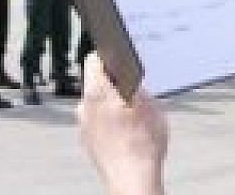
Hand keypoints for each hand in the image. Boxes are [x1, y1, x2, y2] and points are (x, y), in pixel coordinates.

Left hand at [77, 54, 167, 194]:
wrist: (132, 180)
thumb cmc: (142, 144)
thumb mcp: (150, 107)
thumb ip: (138, 87)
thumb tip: (131, 78)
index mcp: (98, 92)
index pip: (94, 59)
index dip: (109, 54)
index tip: (120, 56)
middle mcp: (85, 106)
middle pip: (94, 80)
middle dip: (112, 79)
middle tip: (131, 86)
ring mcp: (84, 125)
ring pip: (95, 101)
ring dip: (109, 100)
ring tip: (130, 111)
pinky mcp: (87, 140)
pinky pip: (96, 119)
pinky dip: (107, 119)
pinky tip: (124, 129)